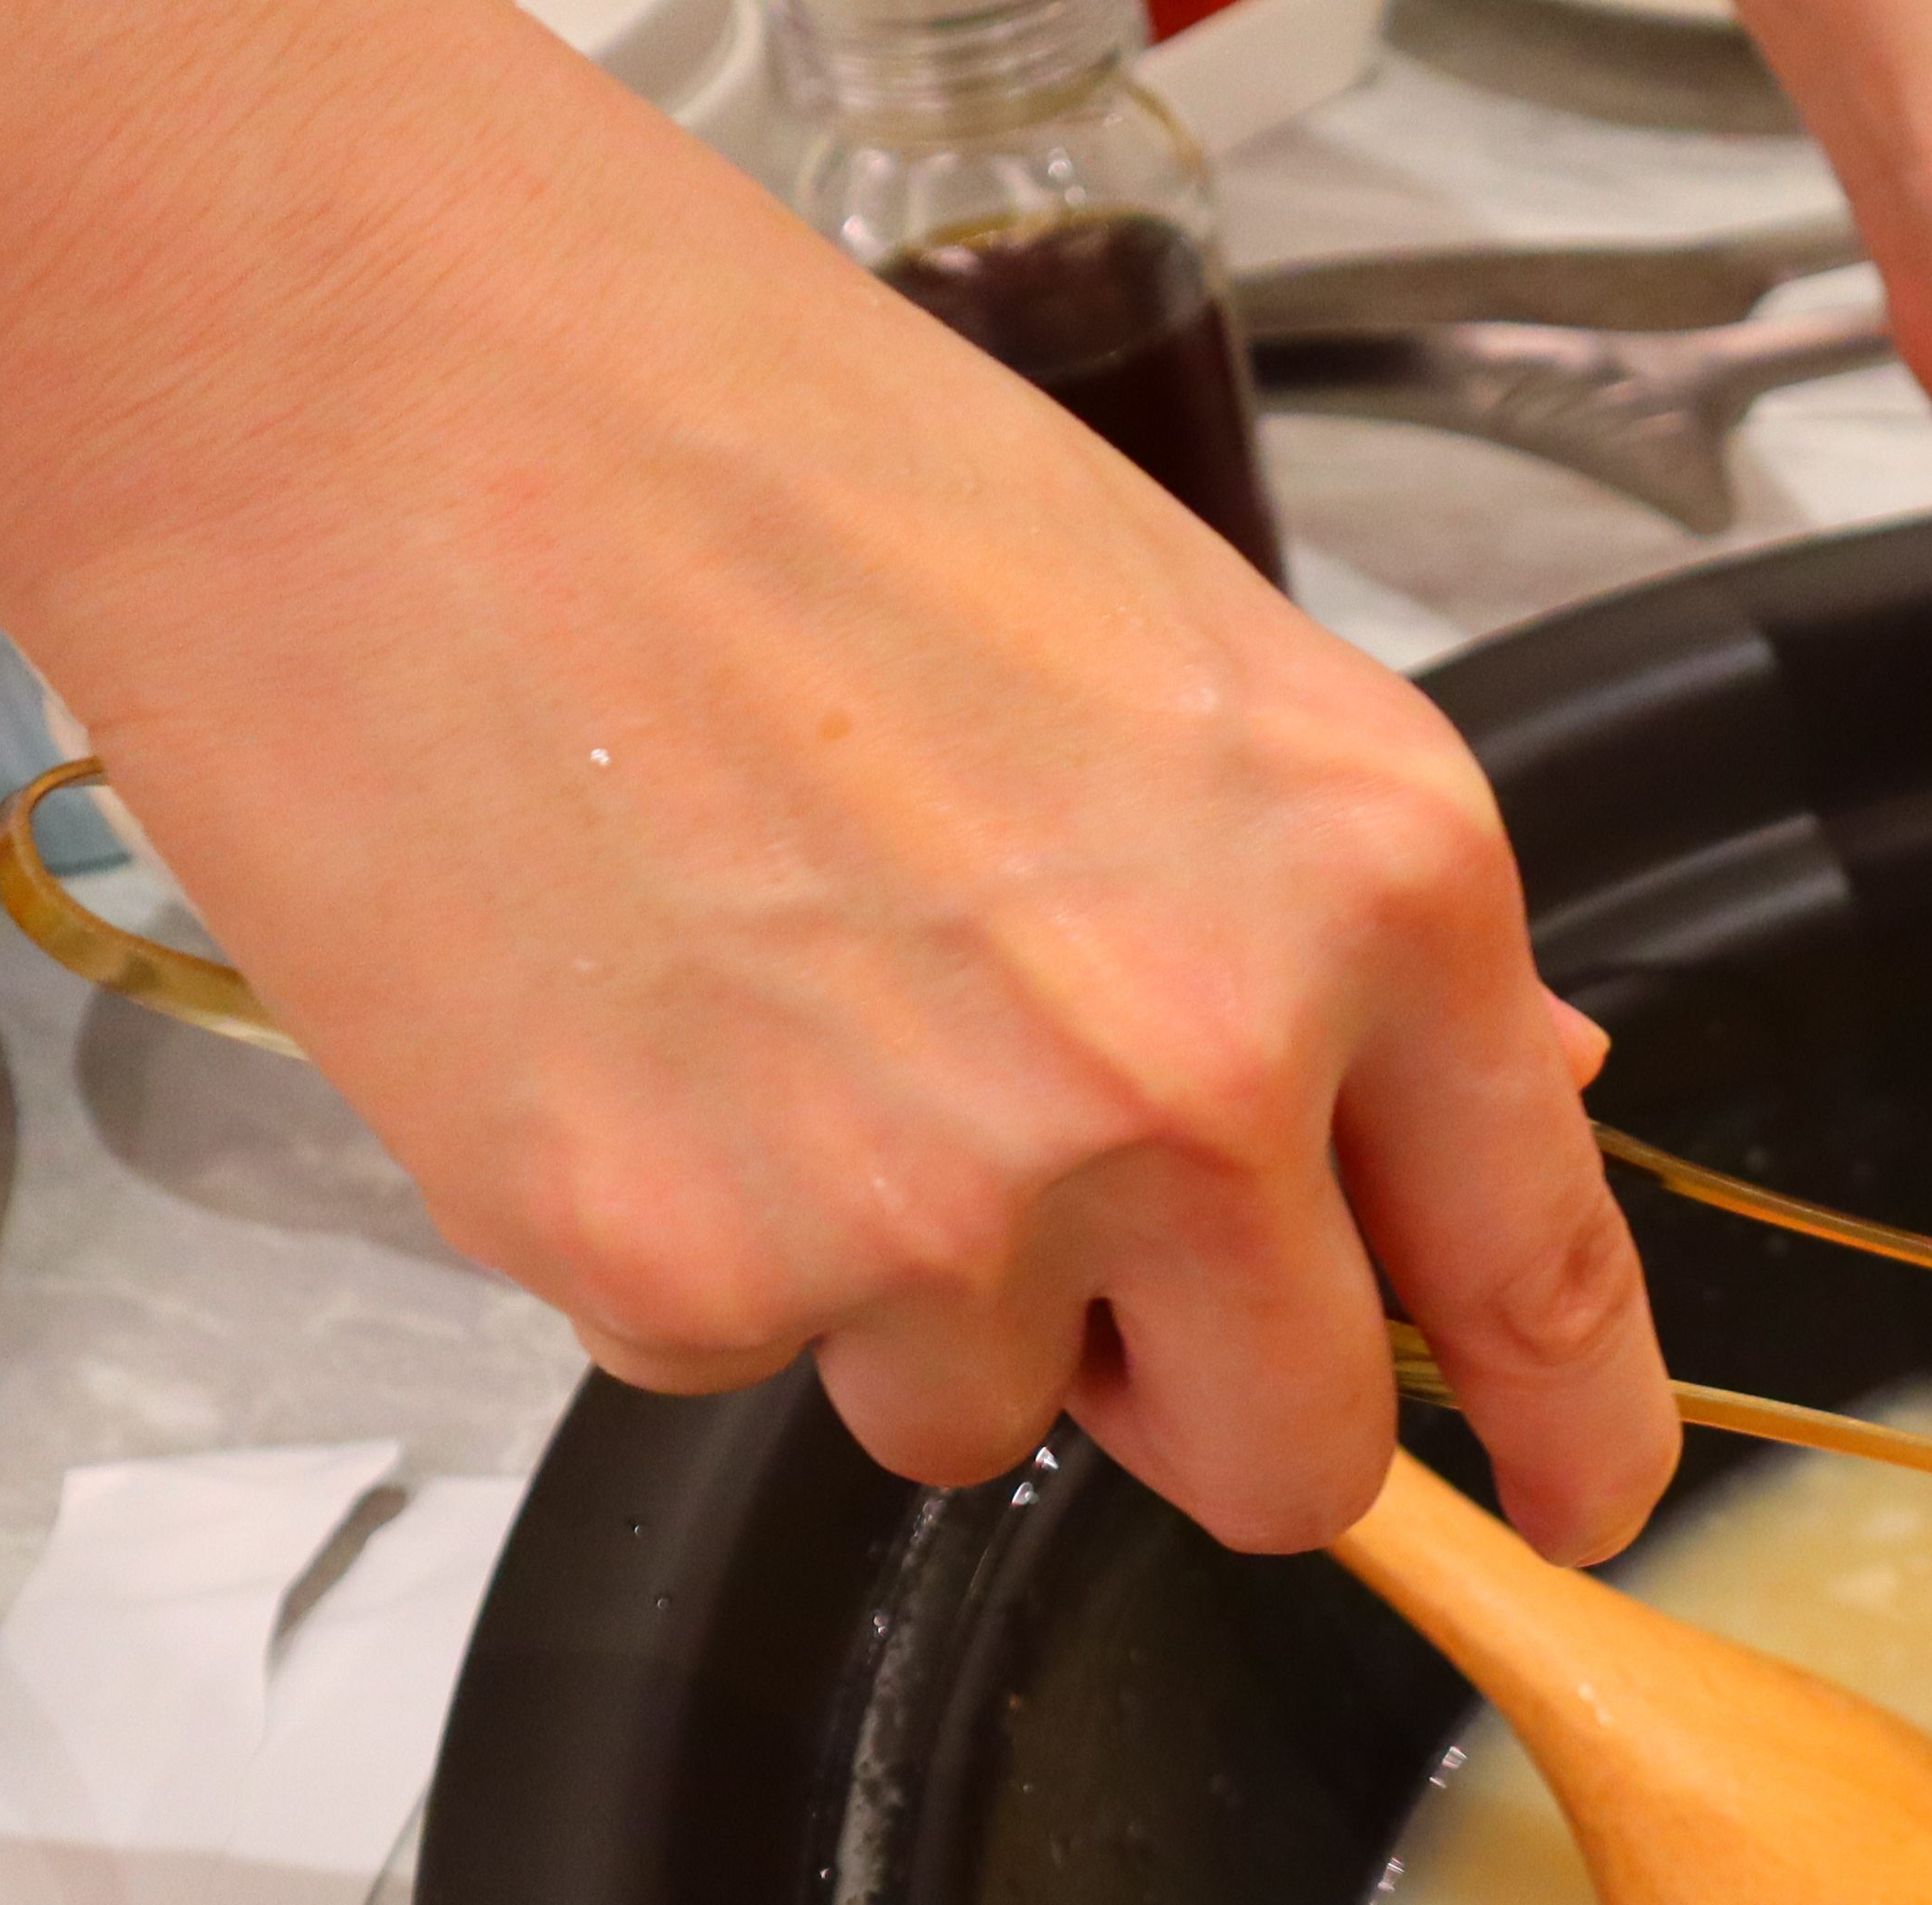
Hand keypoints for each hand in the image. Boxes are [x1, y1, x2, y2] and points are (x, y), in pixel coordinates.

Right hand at [0, 0, 1677, 1562]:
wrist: (361, 375)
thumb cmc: (746, 450)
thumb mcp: (1170, 650)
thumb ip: (1339, 928)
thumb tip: (1486, 1094)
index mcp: (1374, 886)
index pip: (1543, 1268)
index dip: (1569, 1432)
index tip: (1571, 1503)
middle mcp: (1196, 1075)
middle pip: (1286, 1455)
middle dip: (1202, 1405)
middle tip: (1077, 1254)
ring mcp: (938, 1202)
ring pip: (982, 1419)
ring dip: (910, 1293)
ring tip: (783, 1017)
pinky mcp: (683, 1271)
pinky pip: (741, 1361)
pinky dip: (692, 1236)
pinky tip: (638, 1021)